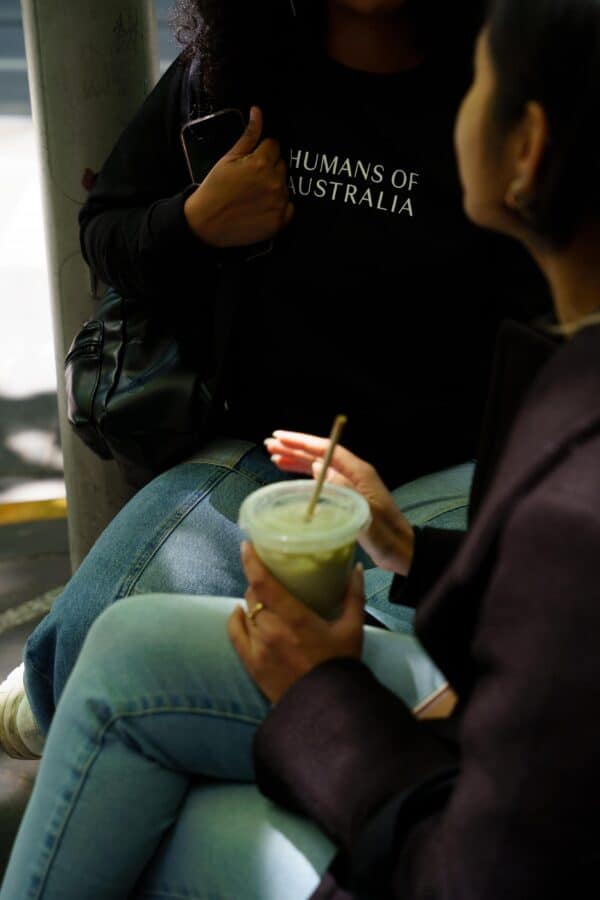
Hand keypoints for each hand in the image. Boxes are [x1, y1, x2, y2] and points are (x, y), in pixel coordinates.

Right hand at [184, 106, 293, 247]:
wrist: (206, 223)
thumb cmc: (215, 188)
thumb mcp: (229, 158)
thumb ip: (248, 135)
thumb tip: (258, 110)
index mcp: (262, 162)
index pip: (274, 146)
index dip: (262, 151)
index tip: (250, 162)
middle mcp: (275, 182)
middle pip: (281, 165)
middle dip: (269, 169)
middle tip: (250, 180)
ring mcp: (279, 202)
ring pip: (285, 185)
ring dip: (274, 187)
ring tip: (254, 195)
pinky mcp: (279, 221)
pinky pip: (289, 207)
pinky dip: (279, 207)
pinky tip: (262, 208)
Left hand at [228, 543, 364, 703]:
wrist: (327, 707)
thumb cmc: (341, 665)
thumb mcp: (353, 629)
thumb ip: (354, 596)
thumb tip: (356, 569)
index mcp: (295, 619)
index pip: (263, 583)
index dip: (251, 561)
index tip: (246, 544)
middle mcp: (271, 630)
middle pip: (253, 595)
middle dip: (258, 583)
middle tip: (270, 577)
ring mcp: (259, 648)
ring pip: (247, 612)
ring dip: (253, 602)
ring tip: (264, 598)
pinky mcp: (251, 664)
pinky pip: (235, 634)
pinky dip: (236, 620)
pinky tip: (240, 613)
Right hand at [265, 431, 414, 574]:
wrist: (401, 550)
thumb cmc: (386, 534)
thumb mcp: (365, 513)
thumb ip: (343, 490)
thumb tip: (317, 466)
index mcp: (359, 472)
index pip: (327, 449)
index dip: (302, 442)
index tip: (280, 437)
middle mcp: (352, 474)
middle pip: (319, 454)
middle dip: (294, 448)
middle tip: (269, 445)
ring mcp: (348, 485)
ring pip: (317, 465)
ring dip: (296, 460)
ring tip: (273, 456)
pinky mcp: (345, 497)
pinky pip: (320, 479)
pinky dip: (303, 474)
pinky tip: (290, 474)